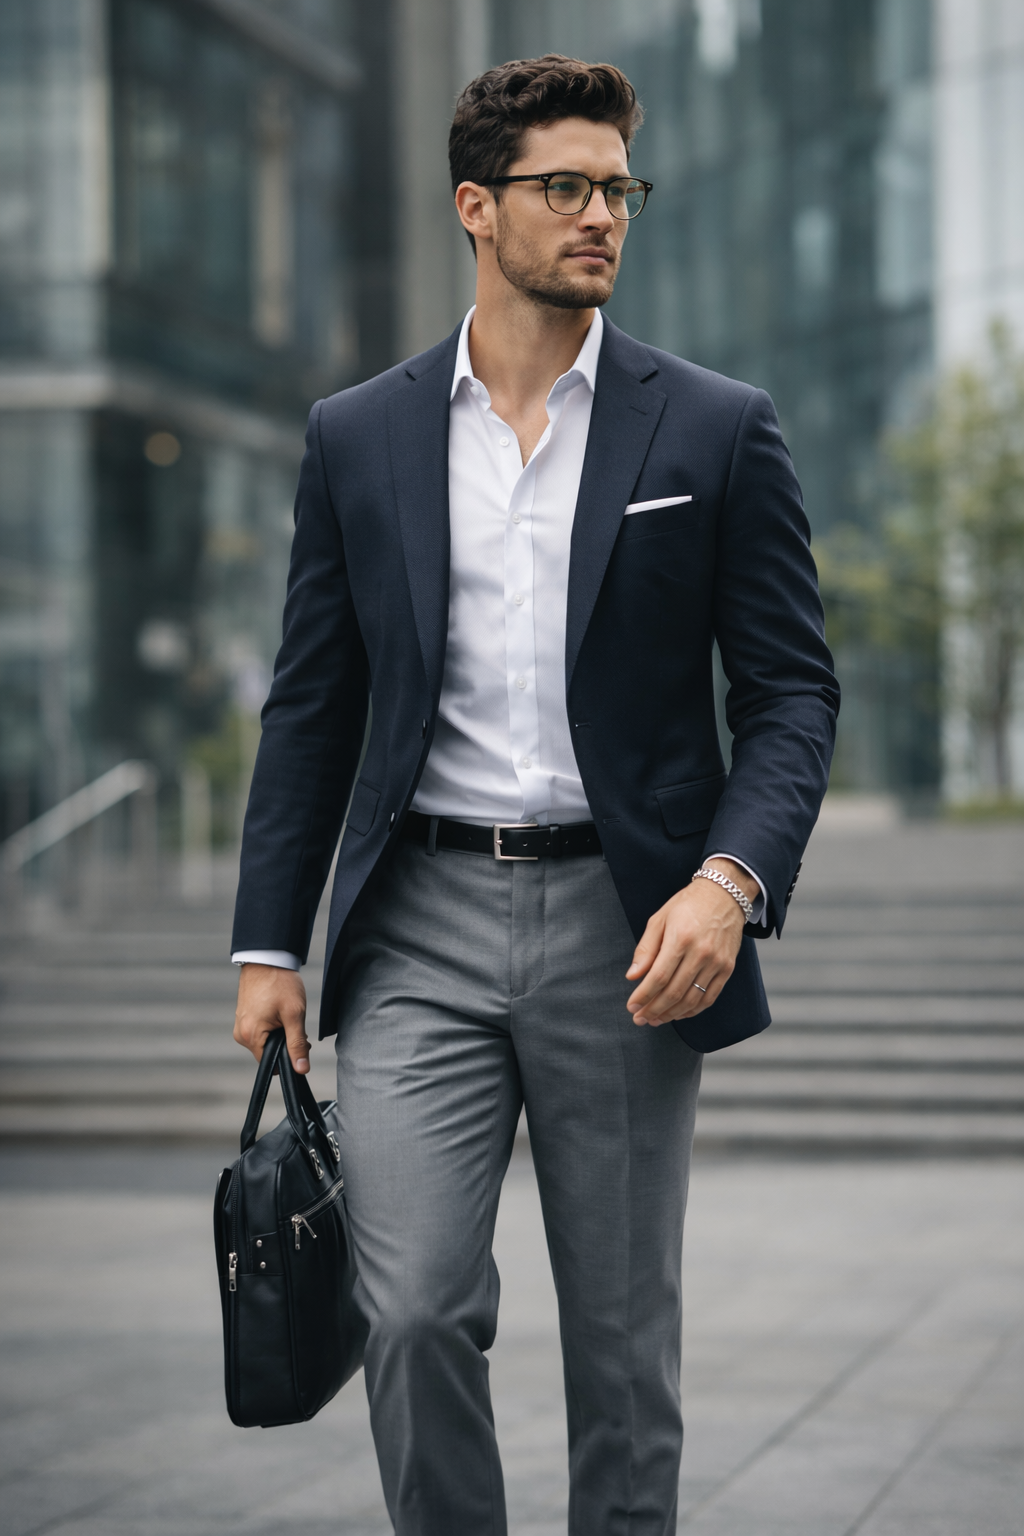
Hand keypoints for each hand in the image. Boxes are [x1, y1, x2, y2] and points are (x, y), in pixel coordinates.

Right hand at [233, 964, 310, 1072]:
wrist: (268, 958)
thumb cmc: (279, 982)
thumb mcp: (294, 1014)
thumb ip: (297, 1044)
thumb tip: (301, 1069)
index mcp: (250, 1036)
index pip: (270, 1063)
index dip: (288, 1056)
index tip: (299, 1041)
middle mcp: (241, 1034)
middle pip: (267, 1052)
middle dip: (284, 1042)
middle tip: (294, 1022)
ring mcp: (241, 1025)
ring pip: (265, 1041)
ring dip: (278, 1032)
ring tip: (284, 1012)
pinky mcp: (243, 1017)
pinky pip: (260, 1030)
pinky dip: (271, 1025)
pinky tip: (277, 1010)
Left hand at [625, 858, 756, 1025]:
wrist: (724, 895)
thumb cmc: (687, 905)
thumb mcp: (659, 919)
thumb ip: (645, 949)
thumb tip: (632, 976)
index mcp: (680, 938)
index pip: (658, 977)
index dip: (643, 996)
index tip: (632, 1007)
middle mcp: (701, 953)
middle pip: (674, 992)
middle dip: (654, 1010)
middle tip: (640, 1018)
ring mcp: (717, 962)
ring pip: (692, 999)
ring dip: (671, 1014)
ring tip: (656, 1019)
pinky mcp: (727, 968)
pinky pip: (710, 997)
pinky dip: (693, 1010)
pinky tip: (679, 1014)